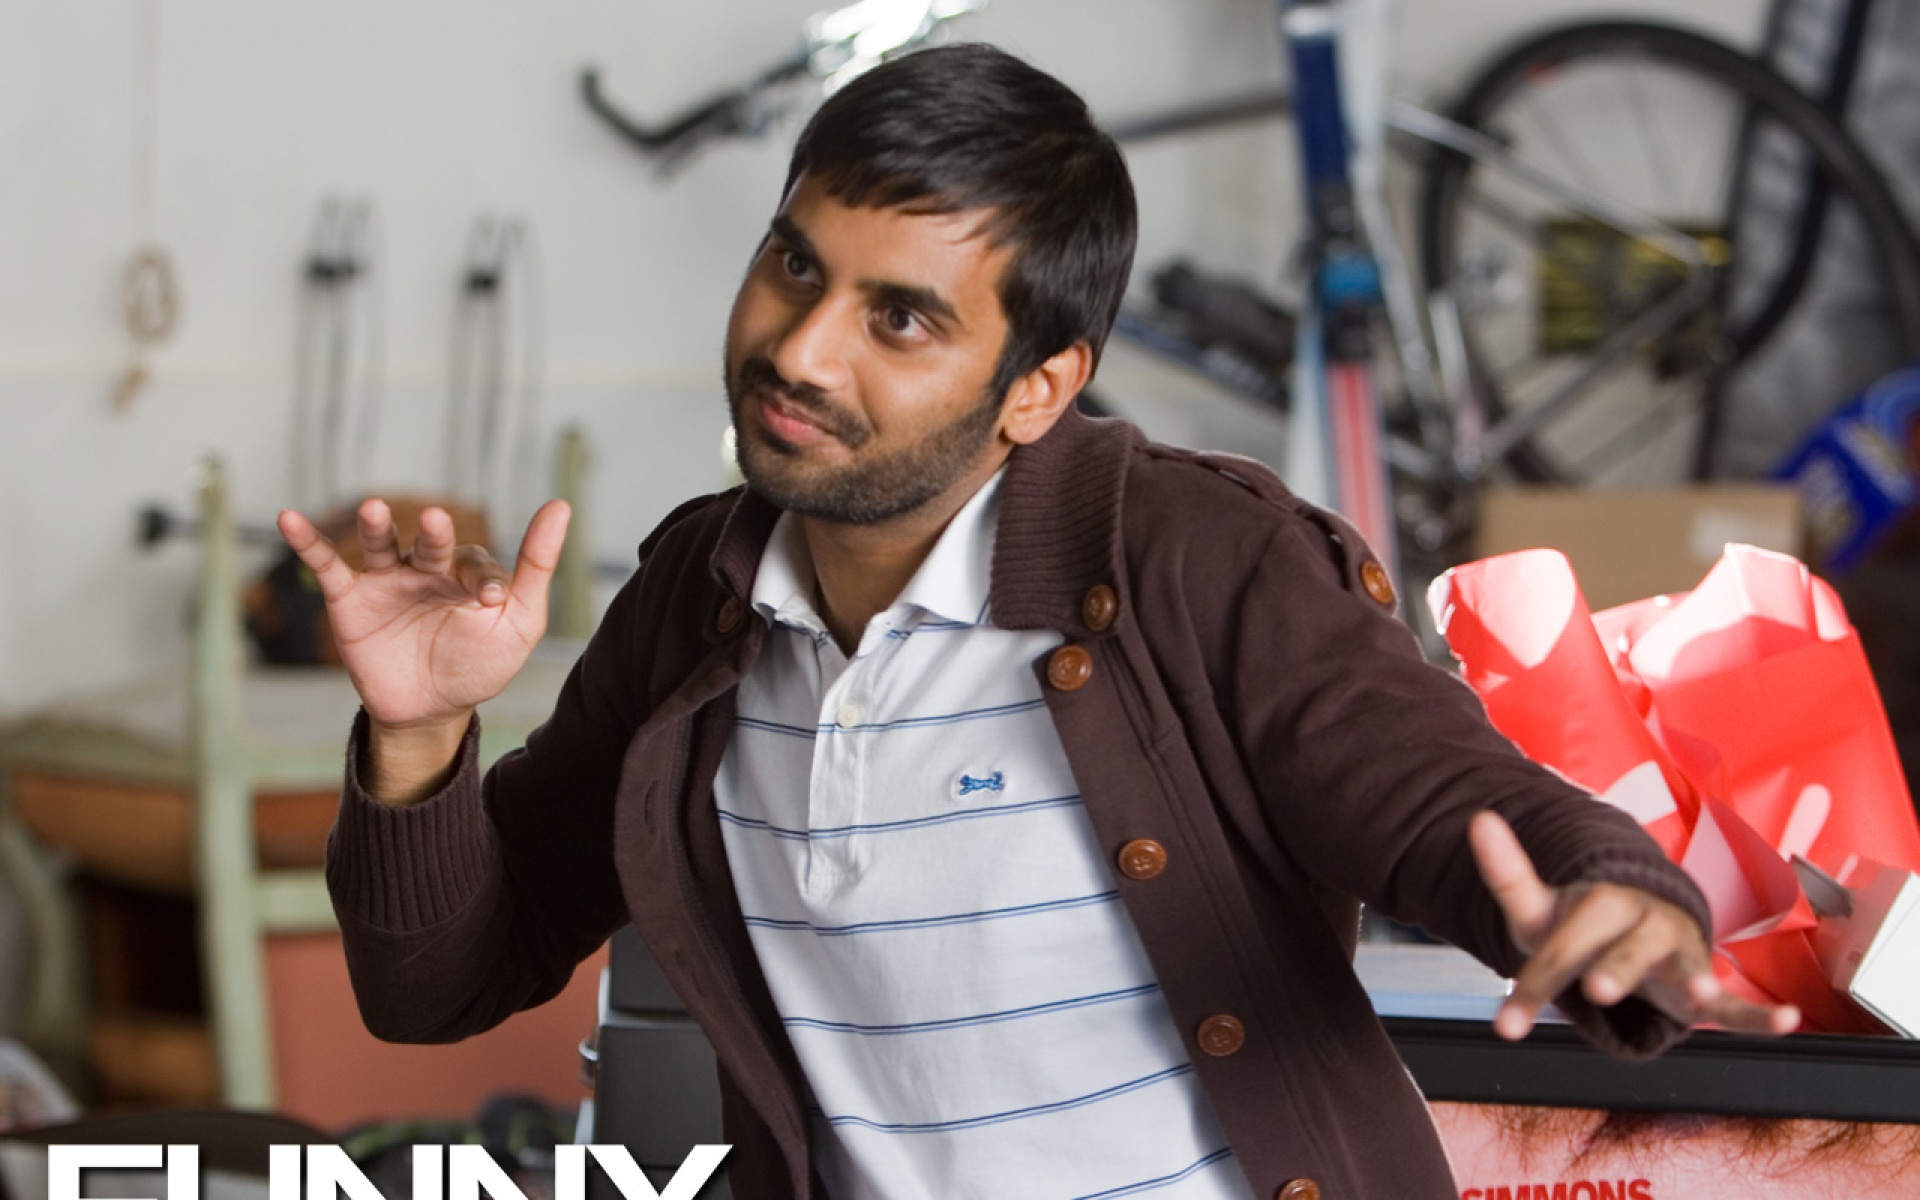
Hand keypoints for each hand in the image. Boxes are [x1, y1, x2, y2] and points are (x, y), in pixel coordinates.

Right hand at [276, 497, 570, 732]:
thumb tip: (560, 505)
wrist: (430, 712)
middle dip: (434, 535)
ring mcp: (387, 581)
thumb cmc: (480, 665)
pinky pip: (327, 566)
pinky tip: (287, 518)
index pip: (475, 562)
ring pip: (381, 545)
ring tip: (372, 508)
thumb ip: (536, 567)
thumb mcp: (519, 621)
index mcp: (467, 572)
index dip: (482, 578)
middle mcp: (426, 568)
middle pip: (429, 543)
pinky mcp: (351, 600)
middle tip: (437, 523)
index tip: (488, 601)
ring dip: (376, 527)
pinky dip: (307, 543)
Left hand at [1468, 810, 1799, 1040]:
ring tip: (1697, 990)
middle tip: (1595, 989)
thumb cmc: (1579, 926)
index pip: (1563, 947)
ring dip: (1694, 979)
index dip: (1532, 986)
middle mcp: (1647, 922)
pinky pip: (1739, 1001)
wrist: (1624, 930)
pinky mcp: (1706, 983)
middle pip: (1627, 952)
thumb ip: (1507, 871)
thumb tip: (1478, 817)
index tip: (1503, 1025)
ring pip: (1686, 966)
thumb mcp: (1537, 908)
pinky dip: (1765, 1013)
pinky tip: (1790, 1020)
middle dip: (1613, 970)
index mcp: (1604, 901)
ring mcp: (1681, 952)